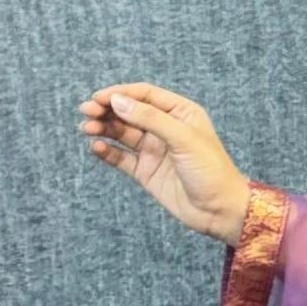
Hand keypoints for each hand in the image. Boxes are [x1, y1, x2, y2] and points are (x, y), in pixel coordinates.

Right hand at [77, 82, 250, 244]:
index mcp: (180, 112)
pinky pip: (121, 157)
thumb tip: (118, 101)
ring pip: (122, 133)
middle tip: (86, 111)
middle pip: (129, 112)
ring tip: (86, 128)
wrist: (220, 212)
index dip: (120, 93)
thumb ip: (150, 119)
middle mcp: (165, 128)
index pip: (144, 94)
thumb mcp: (183, 138)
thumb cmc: (212, 171)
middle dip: (106, 109)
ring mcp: (154, 150)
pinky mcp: (146, 171)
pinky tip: (95, 147)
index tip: (99, 97)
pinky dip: (107, 151)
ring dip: (103, 128)